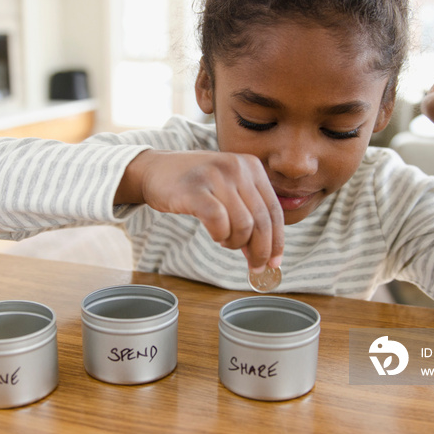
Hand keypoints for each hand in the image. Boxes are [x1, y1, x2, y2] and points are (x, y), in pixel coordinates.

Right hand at [116, 150, 283, 271]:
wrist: (155, 169)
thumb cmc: (194, 185)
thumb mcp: (228, 188)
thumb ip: (247, 213)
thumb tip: (263, 253)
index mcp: (252, 166)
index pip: (274, 210)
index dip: (277, 240)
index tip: (274, 262)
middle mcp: (238, 167)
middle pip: (262, 220)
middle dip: (261, 250)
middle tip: (255, 267)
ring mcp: (216, 176)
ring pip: (243, 224)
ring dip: (236, 242)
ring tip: (224, 240)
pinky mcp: (195, 189)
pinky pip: (218, 221)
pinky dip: (220, 235)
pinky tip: (215, 235)